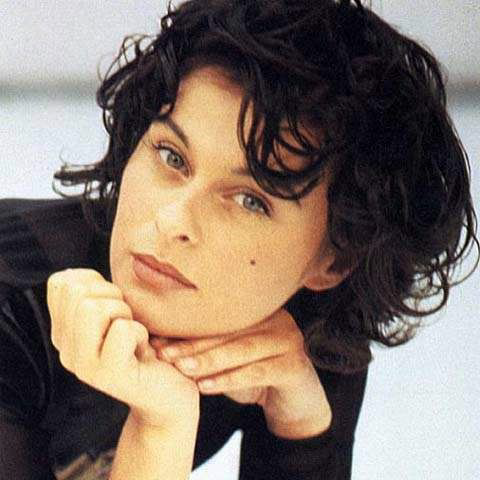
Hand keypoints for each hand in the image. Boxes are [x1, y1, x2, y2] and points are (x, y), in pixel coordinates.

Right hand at [47, 268, 199, 428]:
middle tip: (128, 322)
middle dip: (113, 297)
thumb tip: (76, 274)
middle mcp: (66, 350)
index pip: (61, 282)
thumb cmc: (148, 345)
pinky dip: (141, 332)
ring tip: (134, 336)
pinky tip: (143, 352)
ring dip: (125, 313)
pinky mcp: (108, 375)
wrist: (168, 394)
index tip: (114, 305)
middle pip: (77, 292)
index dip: (95, 282)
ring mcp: (84, 366)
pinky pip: (122, 329)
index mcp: (65, 332)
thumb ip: (95, 295)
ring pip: (93, 308)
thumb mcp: (118, 313)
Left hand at [151, 309, 331, 438]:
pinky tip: (205, 387)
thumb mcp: (234, 359)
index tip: (159, 340)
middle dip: (194, 343)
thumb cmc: (258, 374)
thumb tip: (162, 342)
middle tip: (164, 353)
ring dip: (209, 359)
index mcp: (259, 312)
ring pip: (243, 349)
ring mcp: (288, 340)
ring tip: (182, 368)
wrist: (296, 402)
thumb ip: (210, 348)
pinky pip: (257, 372)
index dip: (189, 330)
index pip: (220, 319)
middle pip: (230, 331)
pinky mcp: (295, 366)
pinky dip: (229, 379)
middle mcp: (276, 320)